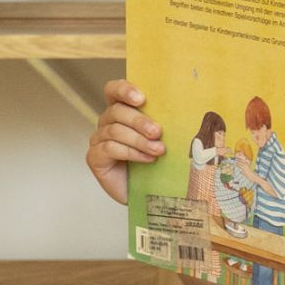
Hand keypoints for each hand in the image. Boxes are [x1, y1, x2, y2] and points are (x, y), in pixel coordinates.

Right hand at [87, 79, 160, 204]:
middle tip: (158, 132)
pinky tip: (147, 159)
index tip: (141, 98)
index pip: (114, 91)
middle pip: (116, 111)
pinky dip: (131, 152)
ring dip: (139, 140)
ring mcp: (99, 140)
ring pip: (114, 131)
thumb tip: (190, 107)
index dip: (124, 90)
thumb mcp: (168, 138)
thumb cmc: (160, 162)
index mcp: (123, 111)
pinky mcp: (95, 157)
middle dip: (139, 120)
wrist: (152, 193)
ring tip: (158, 150)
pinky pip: (109, 148)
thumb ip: (170, 121)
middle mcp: (108, 123)